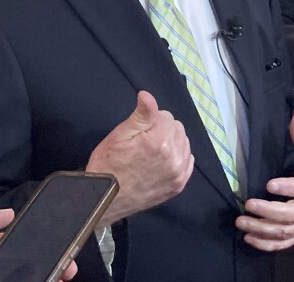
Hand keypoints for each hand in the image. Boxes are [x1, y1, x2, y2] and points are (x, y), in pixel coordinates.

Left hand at [0, 203, 77, 281]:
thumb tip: (9, 214)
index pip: (19, 242)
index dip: (40, 239)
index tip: (61, 236)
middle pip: (32, 265)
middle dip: (55, 261)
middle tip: (71, 263)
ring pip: (32, 278)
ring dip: (53, 274)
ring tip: (67, 273)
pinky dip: (42, 281)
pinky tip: (55, 280)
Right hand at [86, 90, 193, 226]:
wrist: (105, 199)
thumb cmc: (108, 164)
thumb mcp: (119, 135)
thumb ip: (140, 115)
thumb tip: (148, 95)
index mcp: (159, 141)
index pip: (166, 115)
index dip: (150, 120)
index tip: (138, 131)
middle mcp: (173, 157)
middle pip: (177, 128)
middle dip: (162, 129)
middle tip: (143, 142)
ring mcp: (178, 173)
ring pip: (184, 142)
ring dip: (172, 142)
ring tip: (152, 152)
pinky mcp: (179, 185)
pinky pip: (188, 160)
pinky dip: (178, 157)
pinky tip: (163, 161)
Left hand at [235, 110, 293, 250]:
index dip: (287, 187)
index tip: (269, 184)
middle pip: (291, 214)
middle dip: (268, 212)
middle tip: (248, 205)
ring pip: (284, 231)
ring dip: (261, 229)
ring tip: (241, 222)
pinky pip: (283, 244)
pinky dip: (266, 245)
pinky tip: (248, 238)